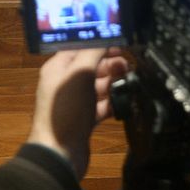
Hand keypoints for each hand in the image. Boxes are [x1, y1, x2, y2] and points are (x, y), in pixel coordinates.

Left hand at [27, 48, 130, 179]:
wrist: (60, 152)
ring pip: (98, 87)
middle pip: (90, 67)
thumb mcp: (80, 74)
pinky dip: (113, 103)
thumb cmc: (67, 108)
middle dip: (110, 65)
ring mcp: (75, 103)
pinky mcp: (84, 120)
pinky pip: (102, 106)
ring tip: (130, 82)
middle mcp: (65, 84)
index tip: (121, 45)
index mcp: (58, 69)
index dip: (100, 45)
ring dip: (114, 83)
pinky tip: (126, 101)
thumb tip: (106, 36)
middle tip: (128, 66)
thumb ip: (93, 52)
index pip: (79, 49)